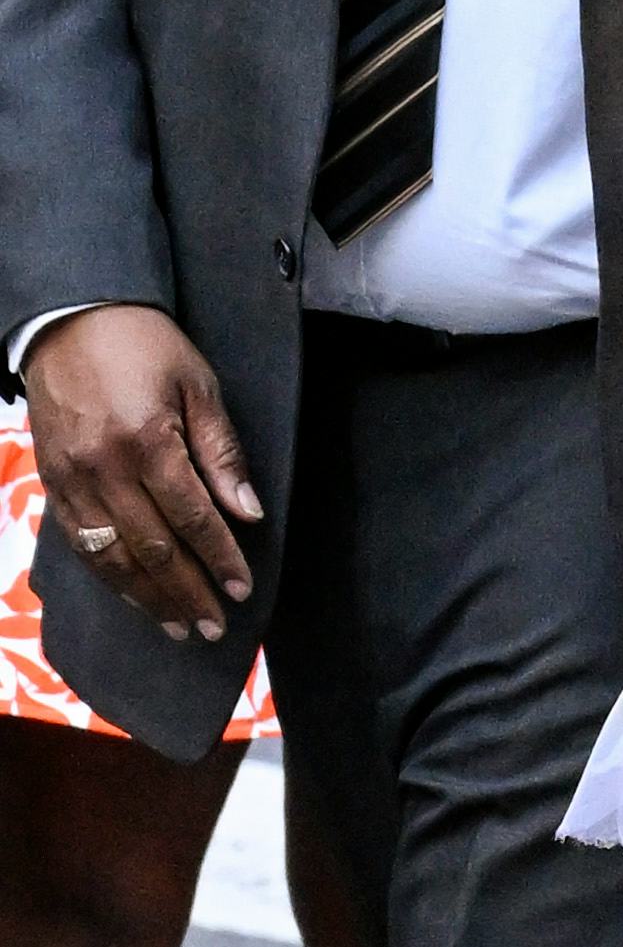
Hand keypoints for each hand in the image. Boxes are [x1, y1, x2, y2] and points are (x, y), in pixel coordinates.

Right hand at [21, 304, 261, 643]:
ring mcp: (71, 478)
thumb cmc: (144, 346)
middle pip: (153, 548)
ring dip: (148, 598)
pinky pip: (81, 543)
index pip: (192, 518)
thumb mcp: (198, 385)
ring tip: (178, 627)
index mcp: (147, 441)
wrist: (71, 319)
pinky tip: (133, 596)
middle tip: (214, 627)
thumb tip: (248, 513)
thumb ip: (222, 453)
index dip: (220, 558)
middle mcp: (104, 467)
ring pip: (112, 556)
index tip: (242, 588)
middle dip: (187, 593)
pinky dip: (109, 576)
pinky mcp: (51, 482)